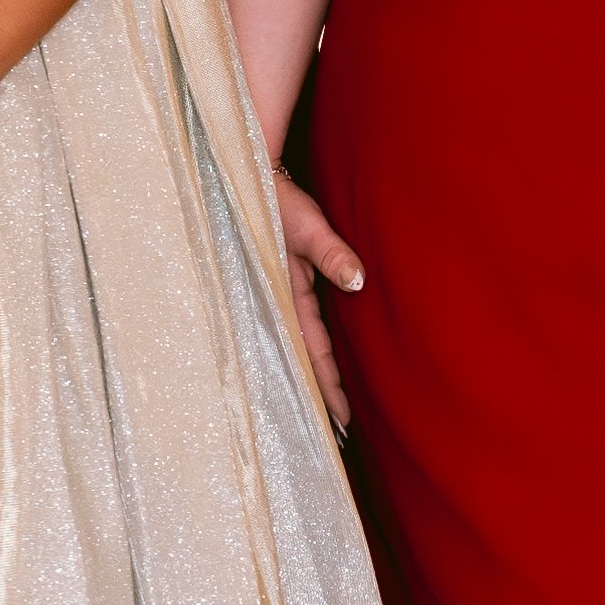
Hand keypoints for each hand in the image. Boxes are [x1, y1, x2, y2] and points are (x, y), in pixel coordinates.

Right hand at [270, 174, 366, 435]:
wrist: (248, 172)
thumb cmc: (275, 198)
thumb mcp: (304, 225)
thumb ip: (330, 253)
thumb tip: (357, 282)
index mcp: (284, 293)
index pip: (310, 352)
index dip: (327, 386)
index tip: (341, 420)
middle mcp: (279, 300)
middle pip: (303, 358)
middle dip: (319, 394)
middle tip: (339, 433)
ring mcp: (277, 293)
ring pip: (298, 346)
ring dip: (313, 376)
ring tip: (327, 409)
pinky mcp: (279, 281)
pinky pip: (295, 326)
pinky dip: (306, 349)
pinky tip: (311, 363)